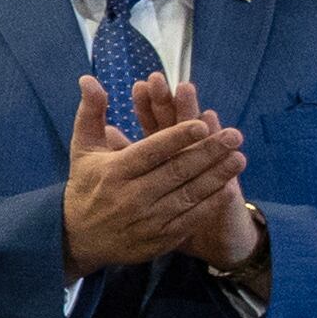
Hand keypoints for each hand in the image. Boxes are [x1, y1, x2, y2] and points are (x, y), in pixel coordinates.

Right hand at [62, 78, 242, 273]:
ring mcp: (147, 219)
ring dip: (217, 176)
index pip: (151, 151)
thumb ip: (91, 112)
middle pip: (177, 171)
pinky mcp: (159, 238)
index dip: (178, 137)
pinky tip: (227, 187)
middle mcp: (131, 196)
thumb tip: (89, 79)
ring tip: (239, 158)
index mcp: (114, 171)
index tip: (203, 124)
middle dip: (209, 152)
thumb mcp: (83, 149)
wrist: (78, 238)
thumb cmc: (85, 186)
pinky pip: (191, 218)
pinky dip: (210, 203)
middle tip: (234, 135)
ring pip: (189, 194)